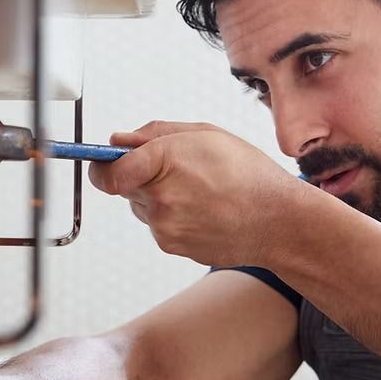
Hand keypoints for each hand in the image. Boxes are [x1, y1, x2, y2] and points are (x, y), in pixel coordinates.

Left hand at [87, 121, 306, 266]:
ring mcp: (164, 227)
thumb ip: (154, 134)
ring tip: (198, 191)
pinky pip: (158, 225)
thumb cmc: (249, 174)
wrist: (278, 221)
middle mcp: (160, 198)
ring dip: (157, 196)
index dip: (102, 165)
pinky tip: (202, 210)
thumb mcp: (205, 134)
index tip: (104, 161)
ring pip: (140, 206)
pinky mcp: (171, 246)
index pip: (107, 171)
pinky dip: (172, 216)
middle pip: (123, 186)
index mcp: (165, 161)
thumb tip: (118, 141)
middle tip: (176, 169)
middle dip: (139, 175)